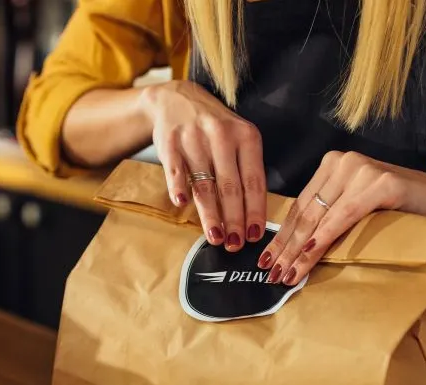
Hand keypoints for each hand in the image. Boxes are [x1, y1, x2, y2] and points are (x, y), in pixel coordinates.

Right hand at [140, 81, 266, 250]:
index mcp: (246, 136)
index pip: (254, 180)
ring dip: (210, 215)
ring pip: (205, 184)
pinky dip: (178, 186)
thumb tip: (252, 216)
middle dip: (234, 219)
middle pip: (231, 186)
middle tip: (235, 244)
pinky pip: (175, 169)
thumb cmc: (214, 129)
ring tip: (215, 238)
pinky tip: (182, 204)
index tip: (254, 234)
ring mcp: (194, 139)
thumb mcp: (238, 139)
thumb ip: (246, 170)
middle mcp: (222, 136)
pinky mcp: (170, 142)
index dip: (255, 210)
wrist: (178, 99)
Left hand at [257, 151, 425, 284]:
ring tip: (286, 274)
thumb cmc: (403, 209)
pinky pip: (343, 217)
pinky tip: (308, 258)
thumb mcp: (358, 207)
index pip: (301, 205)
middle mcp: (343, 162)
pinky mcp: (380, 184)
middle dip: (286, 247)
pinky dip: (324, 240)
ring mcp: (361, 170)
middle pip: (306, 212)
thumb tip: (296, 246)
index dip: (282, 235)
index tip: (266, 260)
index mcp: (333, 165)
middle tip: (270, 273)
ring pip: (320, 217)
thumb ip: (331, 214)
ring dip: (300, 251)